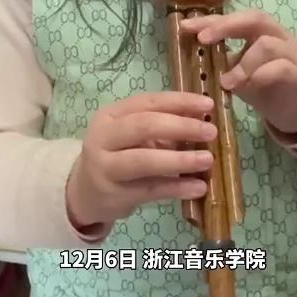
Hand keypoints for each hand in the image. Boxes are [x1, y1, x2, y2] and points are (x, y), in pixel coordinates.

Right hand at [66, 92, 216, 230]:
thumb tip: (203, 121)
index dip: (180, 102)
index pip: (148, 101)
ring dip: (180, 159)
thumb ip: (162, 126)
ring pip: (145, 160)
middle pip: (144, 126)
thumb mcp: (132, 134)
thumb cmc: (118, 154)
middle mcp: (103, 137)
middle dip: (181, 127)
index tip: (208, 105)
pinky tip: (198, 187)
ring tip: (208, 160)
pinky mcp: (114, 195)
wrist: (85, 191)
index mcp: (111, 114)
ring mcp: (106, 167)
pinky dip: (177, 188)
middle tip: (211, 132)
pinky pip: (150, 190)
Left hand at [181, 10, 296, 136]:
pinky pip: (281, 69)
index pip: (234, 17)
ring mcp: (291, 54)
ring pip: (267, 45)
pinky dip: (261, 76)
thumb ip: (221, 60)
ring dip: (242, 63)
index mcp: (260, 30)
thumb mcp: (237, 70)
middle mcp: (278, 35)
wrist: (295, 110)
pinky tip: (248, 86)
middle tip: (203, 40)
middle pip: (255, 18)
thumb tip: (190, 54)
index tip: (186, 26)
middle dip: (226, 26)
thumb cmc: (263, 85)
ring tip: (226, 82)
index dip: (210, 20)